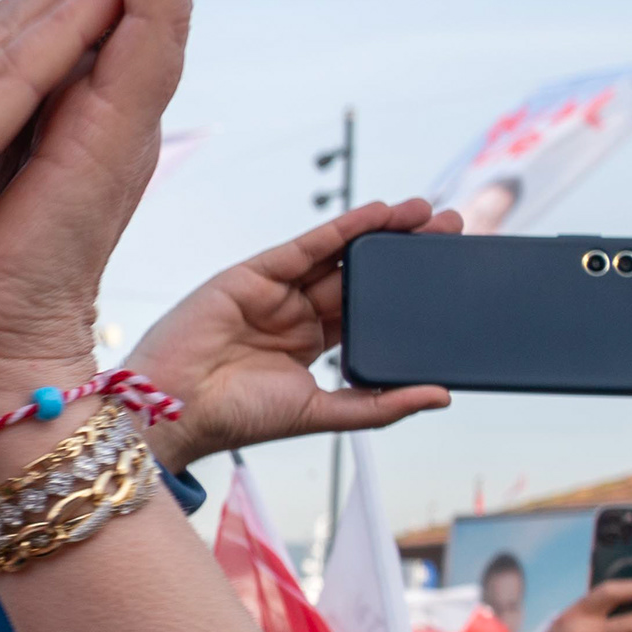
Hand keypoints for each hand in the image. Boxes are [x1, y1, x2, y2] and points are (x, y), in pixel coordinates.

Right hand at [127, 199, 459, 470]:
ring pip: (339, 254)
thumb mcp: (323, 412)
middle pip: (360, 276)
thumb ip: (380, 403)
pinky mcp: (255, 274)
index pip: (367, 311)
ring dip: (384, 230)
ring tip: (430, 212)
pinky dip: (346, 227)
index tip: (451, 275)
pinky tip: (381, 213)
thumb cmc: (237, 419)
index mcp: (308, 347)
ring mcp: (274, 292)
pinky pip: (309, 244)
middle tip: (456, 227)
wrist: (175, 410)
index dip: (407, 292)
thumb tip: (442, 395)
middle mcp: (293, 315)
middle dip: (406, 252)